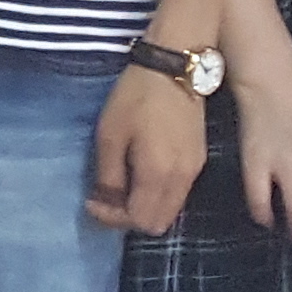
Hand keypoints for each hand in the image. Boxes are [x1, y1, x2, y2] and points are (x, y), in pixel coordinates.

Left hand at [88, 64, 212, 232]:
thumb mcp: (110, 134)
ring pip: (170, 212)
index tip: (92, 201)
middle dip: (128, 218)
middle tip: (105, 199)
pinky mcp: (198, 160)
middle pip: (158, 223)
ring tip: (119, 188)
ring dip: (144, 209)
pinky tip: (139, 176)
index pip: (139, 220)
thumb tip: (106, 203)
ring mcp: (195, 171)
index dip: (112, 219)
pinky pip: (178, 195)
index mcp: (159, 174)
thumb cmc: (136, 96)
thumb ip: (109, 175)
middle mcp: (182, 180)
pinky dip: (157, 197)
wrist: (175, 68)